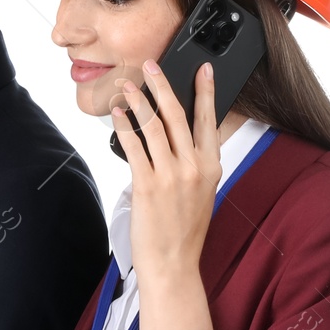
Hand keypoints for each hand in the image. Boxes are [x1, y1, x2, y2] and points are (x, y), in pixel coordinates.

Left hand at [111, 61, 220, 329]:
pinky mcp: (147, 185)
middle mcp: (194, 167)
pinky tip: (117, 115)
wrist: (172, 264)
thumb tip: (177, 136)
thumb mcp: (201, 193)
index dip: (206, 91)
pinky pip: (134, 146)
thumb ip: (194, 165)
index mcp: (212, 167)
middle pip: (178, 115)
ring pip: (154, 126)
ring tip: (128, 86)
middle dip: (163, 85)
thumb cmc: (184, 231)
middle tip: (151, 65)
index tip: (203, 69)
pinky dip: (124, 126)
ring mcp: (171, 175)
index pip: (209, 120)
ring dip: (138, 102)